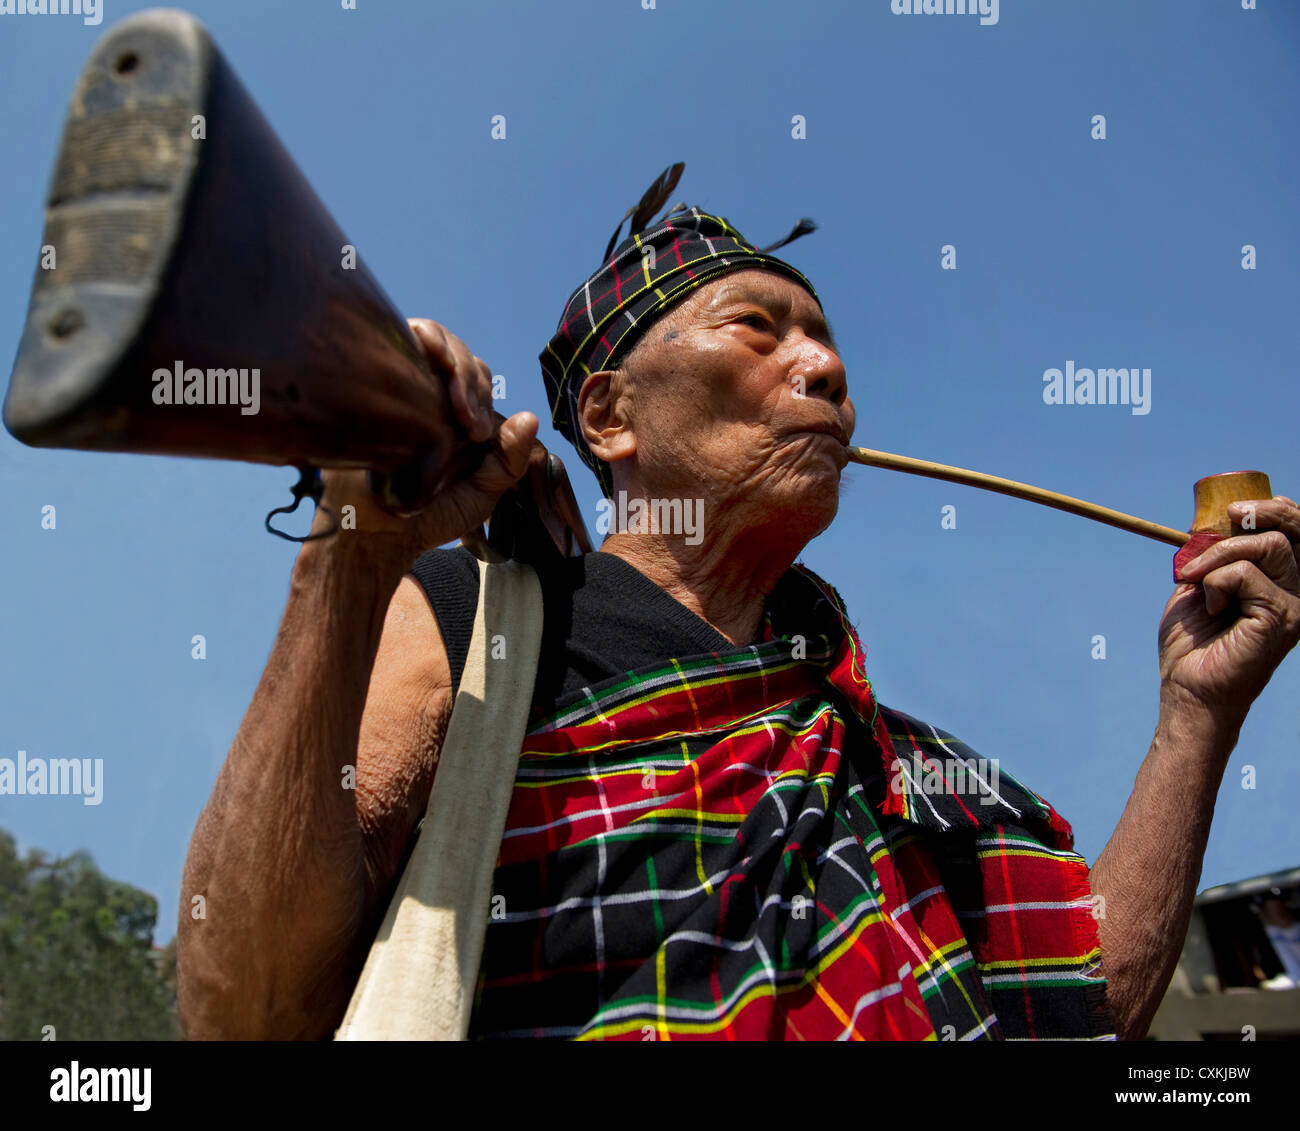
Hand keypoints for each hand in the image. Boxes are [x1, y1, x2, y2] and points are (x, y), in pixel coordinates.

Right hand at [313, 318, 537, 552]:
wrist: (370, 533)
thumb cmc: (427, 516)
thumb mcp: (480, 494)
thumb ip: (508, 461)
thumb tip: (530, 418)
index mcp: (454, 412)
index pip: (474, 374)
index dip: (479, 390)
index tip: (478, 430)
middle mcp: (427, 392)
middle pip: (455, 353)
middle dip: (466, 377)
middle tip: (466, 421)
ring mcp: (397, 383)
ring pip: (429, 338)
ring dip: (447, 358)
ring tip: (451, 397)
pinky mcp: (369, 380)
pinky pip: (394, 341)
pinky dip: (413, 338)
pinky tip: (420, 357)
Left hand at [1157, 496, 1299, 727]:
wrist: (1187, 685)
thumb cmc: (1193, 641)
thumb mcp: (1199, 584)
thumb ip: (1212, 554)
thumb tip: (1211, 520)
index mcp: (1283, 582)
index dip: (1278, 510)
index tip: (1236, 509)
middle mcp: (1298, 592)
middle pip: (1297, 531)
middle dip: (1262, 512)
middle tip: (1229, 515)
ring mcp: (1294, 605)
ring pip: (1269, 547)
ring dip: (1219, 556)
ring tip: (1198, 581)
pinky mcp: (1280, 618)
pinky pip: (1245, 574)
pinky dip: (1215, 581)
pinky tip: (1210, 606)